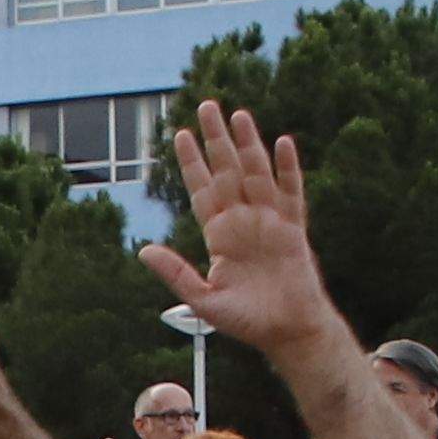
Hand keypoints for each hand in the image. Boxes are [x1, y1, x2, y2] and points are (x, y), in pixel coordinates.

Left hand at [146, 101, 347, 370]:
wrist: (288, 333)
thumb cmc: (246, 321)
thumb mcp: (203, 300)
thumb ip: (176, 273)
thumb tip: (143, 249)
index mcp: (220, 235)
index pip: (202, 189)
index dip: (192, 163)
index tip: (180, 134)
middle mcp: (243, 221)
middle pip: (228, 170)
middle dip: (217, 139)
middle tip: (206, 105)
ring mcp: (270, 222)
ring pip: (257, 174)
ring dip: (248, 144)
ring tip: (239, 114)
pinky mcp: (294, 230)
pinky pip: (291, 193)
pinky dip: (288, 169)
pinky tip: (283, 143)